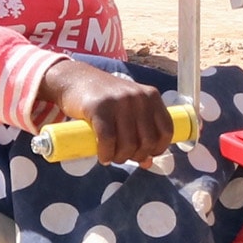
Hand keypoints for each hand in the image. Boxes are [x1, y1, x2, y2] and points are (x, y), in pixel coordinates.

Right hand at [40, 60, 174, 162]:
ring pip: (128, 144)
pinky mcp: (99, 108)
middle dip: (136, 156)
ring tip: (111, 156)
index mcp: (151, 96)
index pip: (166, 130)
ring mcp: (119, 101)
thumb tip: (148, 163)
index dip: (158, 148)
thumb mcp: (129, 109)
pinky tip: (103, 157)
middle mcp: (138, 97)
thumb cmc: (105, 98)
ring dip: (120, 157)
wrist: (76, 79)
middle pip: (147, 141)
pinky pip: (108, 140)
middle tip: (123, 156)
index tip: (146, 155)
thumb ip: (141, 130)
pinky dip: (106, 154)